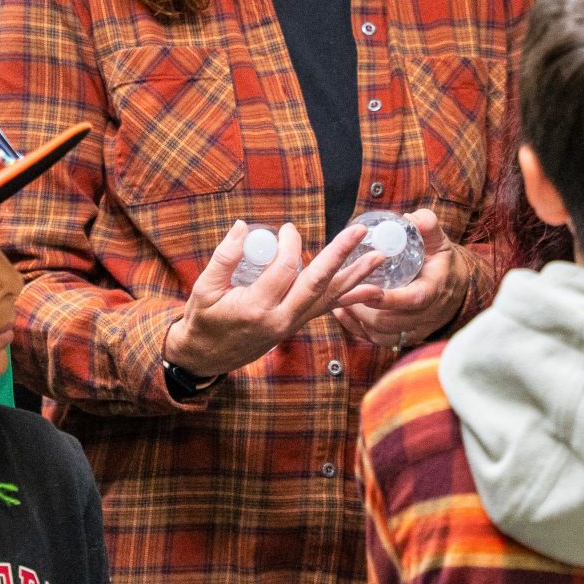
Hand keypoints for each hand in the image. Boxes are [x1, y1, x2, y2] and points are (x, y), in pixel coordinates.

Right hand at [163, 221, 386, 378]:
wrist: (206, 357)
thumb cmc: (203, 321)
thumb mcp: (203, 289)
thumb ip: (224, 257)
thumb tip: (241, 226)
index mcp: (256, 308)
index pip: (284, 269)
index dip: (289, 243)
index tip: (287, 228)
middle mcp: (280, 319)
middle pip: (317, 284)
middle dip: (341, 255)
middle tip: (360, 231)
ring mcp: (291, 325)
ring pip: (329, 298)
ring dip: (356, 276)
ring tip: (379, 257)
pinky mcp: (296, 325)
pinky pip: (327, 309)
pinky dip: (350, 297)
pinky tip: (372, 288)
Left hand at [335, 210, 467, 349]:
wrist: (455, 288)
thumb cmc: (441, 261)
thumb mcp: (438, 240)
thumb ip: (427, 226)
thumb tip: (410, 218)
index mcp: (434, 289)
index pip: (413, 299)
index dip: (389, 298)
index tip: (366, 289)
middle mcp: (426, 314)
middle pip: (392, 321)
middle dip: (364, 310)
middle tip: (342, 292)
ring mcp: (416, 329)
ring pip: (383, 335)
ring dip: (359, 320)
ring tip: (340, 301)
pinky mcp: (405, 337)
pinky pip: (379, 341)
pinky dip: (358, 329)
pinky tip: (343, 313)